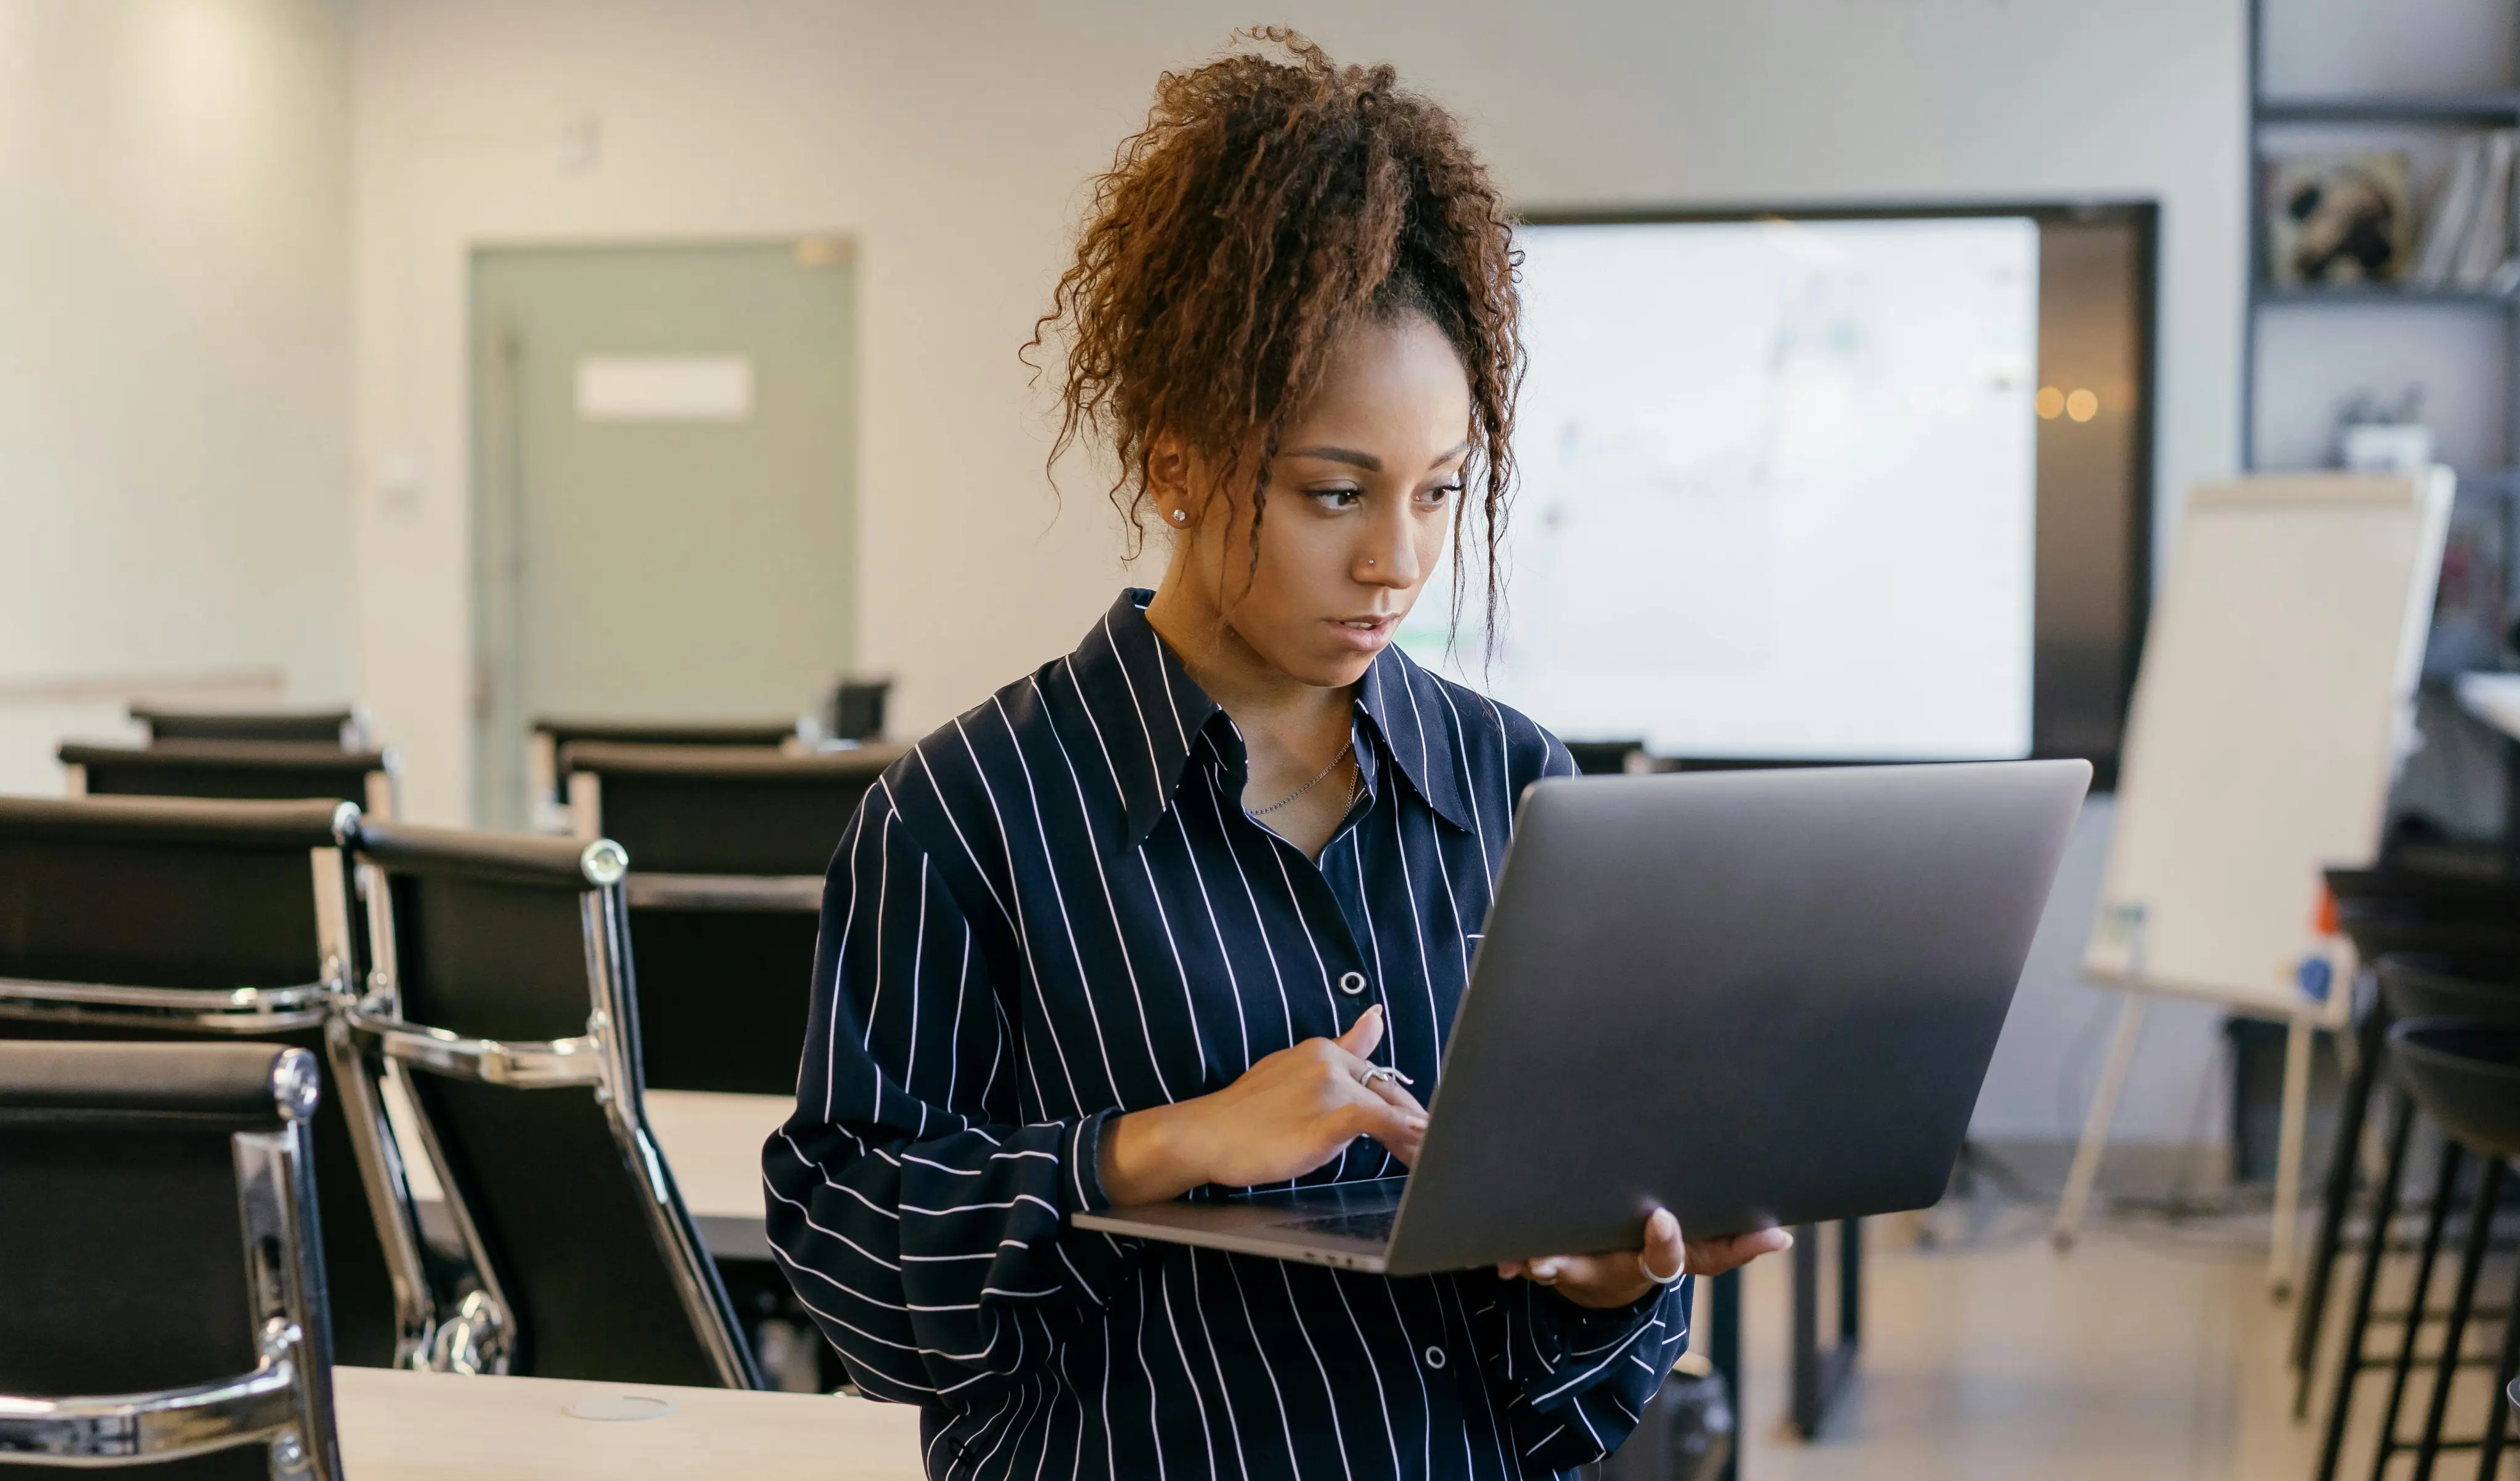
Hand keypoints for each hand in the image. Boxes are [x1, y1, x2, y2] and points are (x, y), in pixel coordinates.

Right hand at [1099, 1005, 1426, 1204]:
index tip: (1419, 1132)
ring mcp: (1328, 1088)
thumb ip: (1344, 1046)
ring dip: (1415, 1140)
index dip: (1404, 1110)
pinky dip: (1402, 1134)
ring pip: (1389, 1111)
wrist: (1205, 1134)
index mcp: (1323, 1050)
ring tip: (1429, 1164)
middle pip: (1391, 1095)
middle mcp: (1329, 1062)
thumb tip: (1378, 1015)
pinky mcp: (1326, 1118)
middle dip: (1416, 1125)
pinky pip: (1377, 1124)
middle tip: (1434, 1153)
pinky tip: (1416, 1148)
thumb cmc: (1246, 1112)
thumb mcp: (1295, 1069)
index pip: (1379, 1080)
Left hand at [1497, 1210, 1791, 1309]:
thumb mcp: (1698, 1248)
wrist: (1609, 1274)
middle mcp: (1612, 1266)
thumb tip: (1784, 1239)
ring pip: (1552, 1265)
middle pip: (1593, 1268)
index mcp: (1652, 1262)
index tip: (1661, 1218)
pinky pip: (1522, 1256)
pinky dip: (1509, 1256)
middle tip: (1551, 1258)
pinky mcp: (1545, 1255)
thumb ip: (1734, 1244)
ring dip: (1535, 1261)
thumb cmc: (1655, 1246)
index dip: (1665, 1243)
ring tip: (1520, 1256)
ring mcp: (1576, 1264)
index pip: (1667, 1260)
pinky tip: (1497, 1256)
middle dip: (1572, 1262)